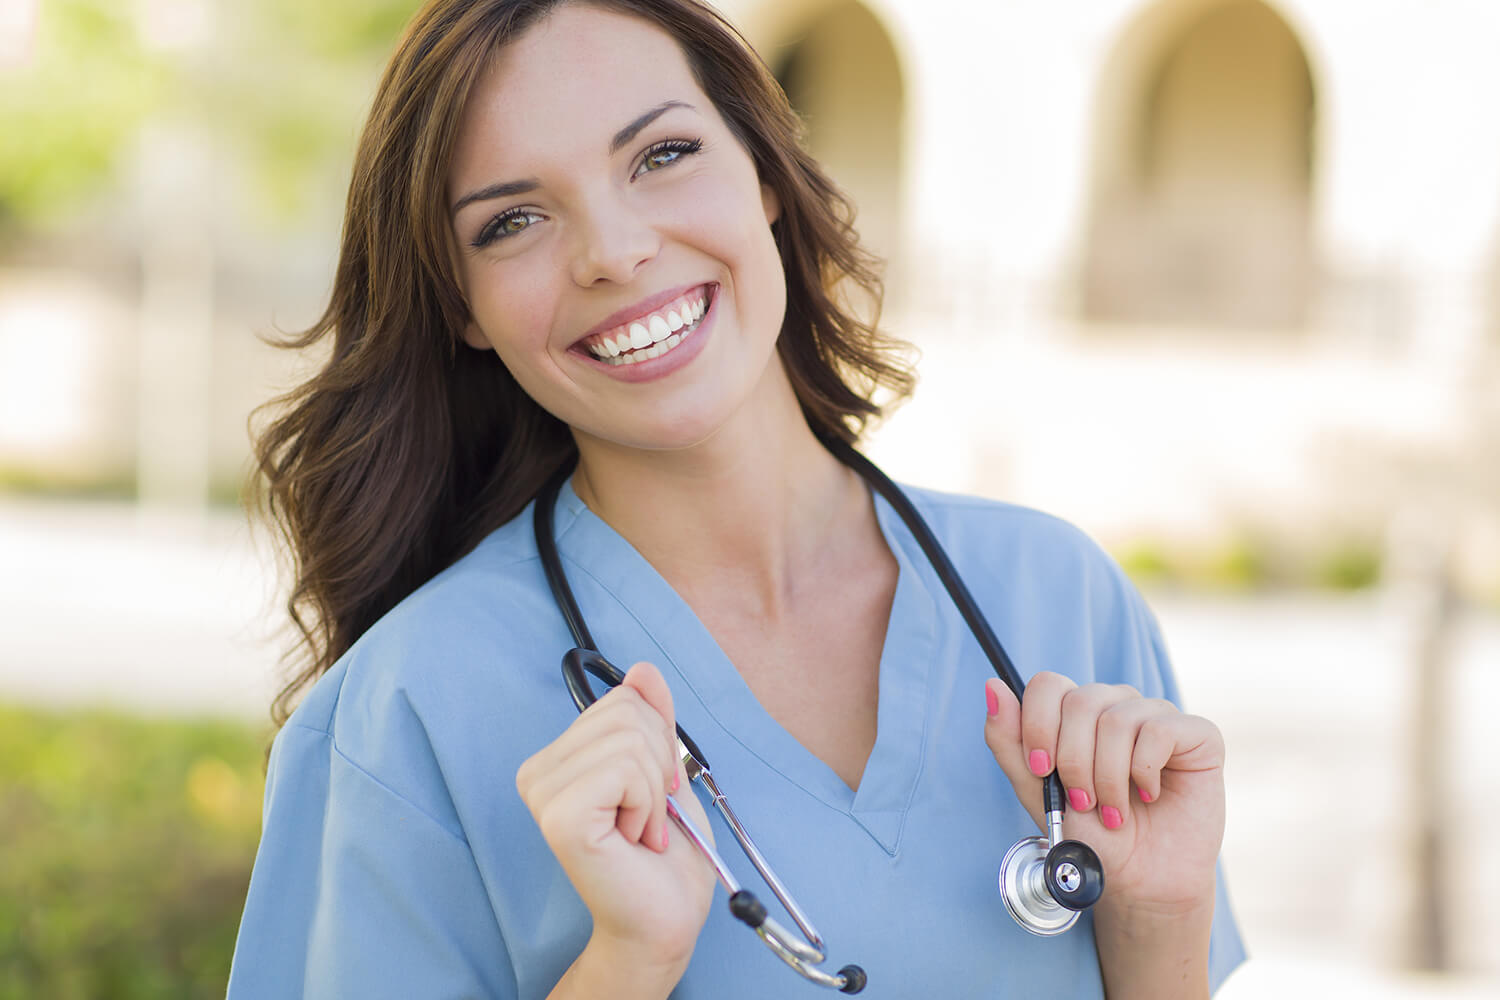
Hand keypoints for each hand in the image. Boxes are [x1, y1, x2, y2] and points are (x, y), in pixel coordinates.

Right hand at [517, 662, 715, 976]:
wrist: (665, 917)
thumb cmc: (666, 855)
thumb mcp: (666, 768)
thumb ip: (652, 718)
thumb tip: (642, 670)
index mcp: (558, 759)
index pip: (621, 699)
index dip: (658, 740)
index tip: (652, 792)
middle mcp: (538, 773)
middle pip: (626, 710)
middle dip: (659, 761)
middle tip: (648, 814)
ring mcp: (543, 794)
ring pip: (629, 739)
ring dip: (654, 790)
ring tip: (640, 829)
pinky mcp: (560, 816)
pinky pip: (625, 769)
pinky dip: (647, 803)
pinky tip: (633, 837)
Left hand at [982, 673, 1224, 916]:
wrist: (1137, 879)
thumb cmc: (1090, 833)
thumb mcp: (1037, 789)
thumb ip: (1009, 741)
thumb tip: (993, 686)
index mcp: (1077, 713)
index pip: (1048, 684)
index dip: (1039, 725)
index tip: (1042, 769)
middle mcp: (1116, 705)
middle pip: (1080, 701)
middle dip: (1074, 762)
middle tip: (1084, 801)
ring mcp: (1156, 715)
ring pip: (1117, 719)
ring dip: (1108, 777)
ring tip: (1114, 810)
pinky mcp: (1196, 734)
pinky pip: (1158, 730)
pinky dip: (1144, 772)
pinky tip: (1150, 795)